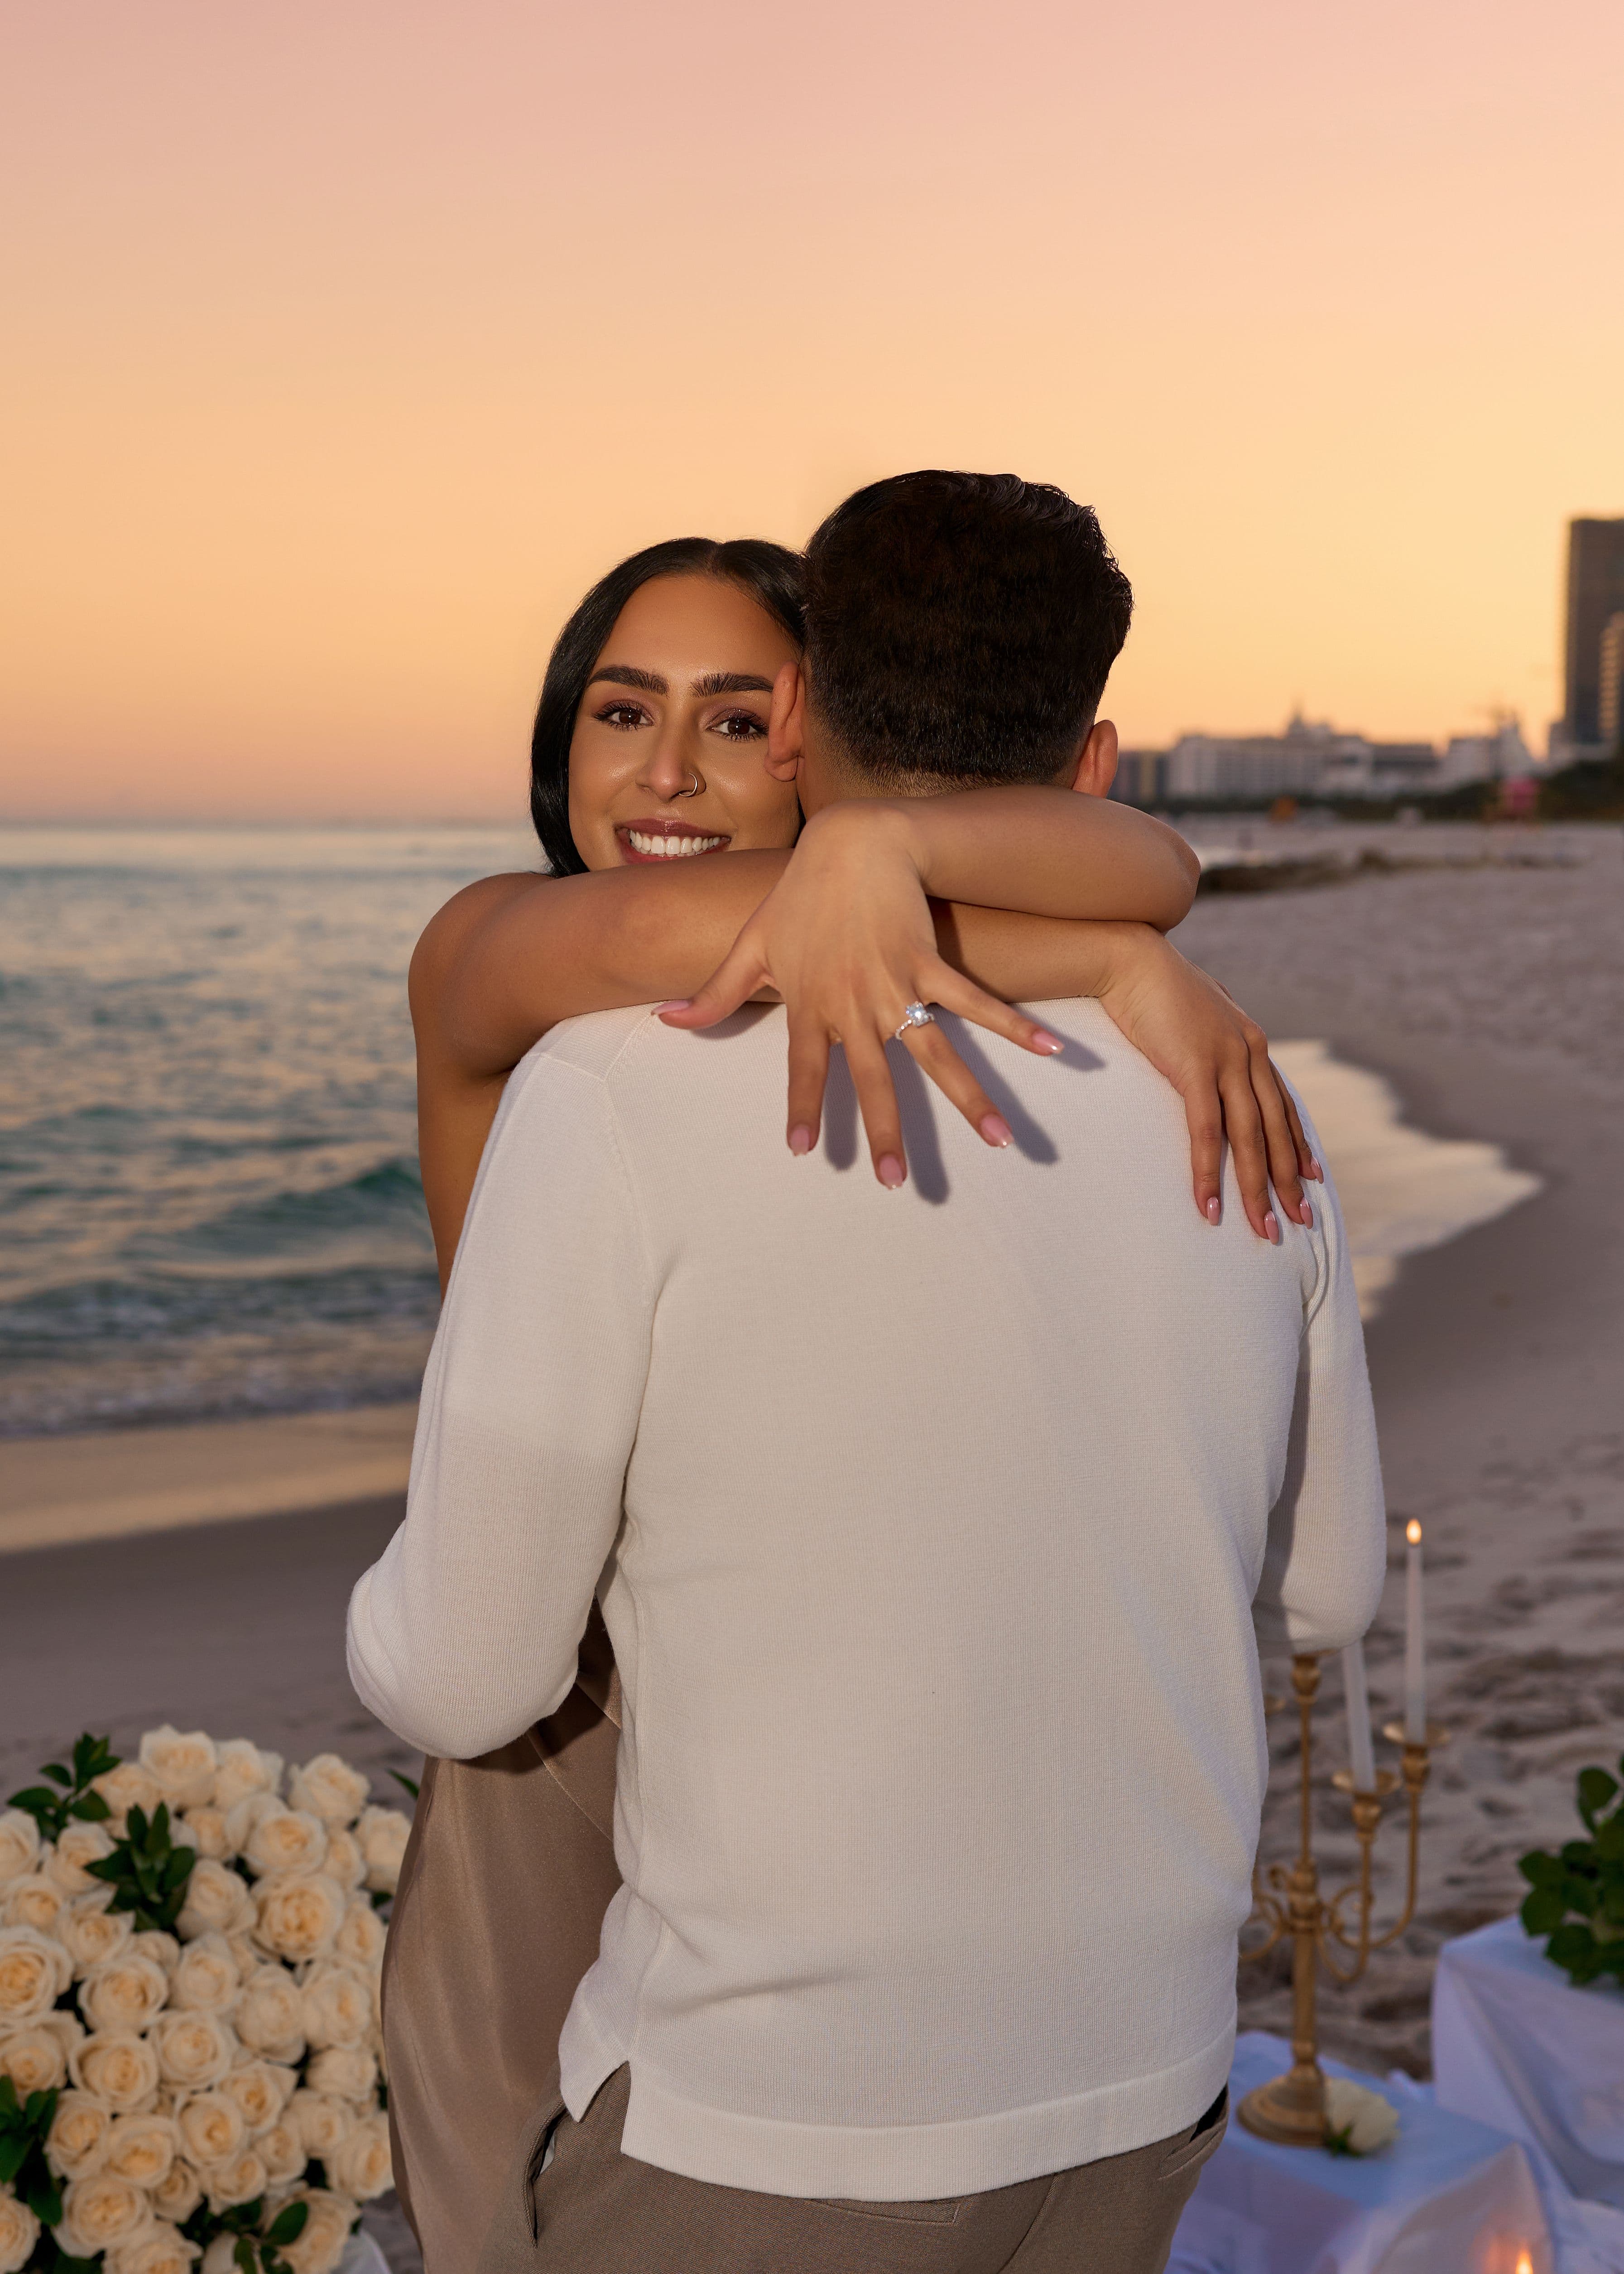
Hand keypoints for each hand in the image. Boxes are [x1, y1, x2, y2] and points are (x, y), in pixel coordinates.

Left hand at [656, 803, 1064, 1186]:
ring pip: (935, 1054)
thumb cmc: (798, 894)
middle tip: (896, 1183)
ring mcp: (896, 984)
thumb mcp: (750, 944)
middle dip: (887, 1132)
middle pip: (874, 1080)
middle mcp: (854, 1002)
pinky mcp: (931, 961)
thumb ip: (715, 994)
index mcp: (810, 1003)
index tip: (805, 1152)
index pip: (804, 1069)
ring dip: (971, 1099)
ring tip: (1001, 1142)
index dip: (805, 1108)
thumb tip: (666, 1021)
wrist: (852, 839)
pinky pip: (976, 1002)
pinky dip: (1014, 1027)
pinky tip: (1051, 1052)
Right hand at [1090, 928, 1320, 1238]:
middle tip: (1300, 1222)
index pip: (1282, 1103)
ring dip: (1257, 1188)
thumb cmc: (1152, 986)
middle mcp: (1248, 1052)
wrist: (1129, 957)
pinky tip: (1210, 1205)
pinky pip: (1207, 1132)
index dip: (1298, 1143)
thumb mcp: (1193, 1015)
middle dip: (1289, 1180)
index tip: (1311, 1177)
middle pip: (1276, 1129)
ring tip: (1265, 1230)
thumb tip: (1204, 1050)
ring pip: (1251, 1138)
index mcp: (1250, 1042)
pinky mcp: (1194, 1068)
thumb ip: (1208, 1038)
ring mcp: (1225, 1060)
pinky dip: (1210, 1172)